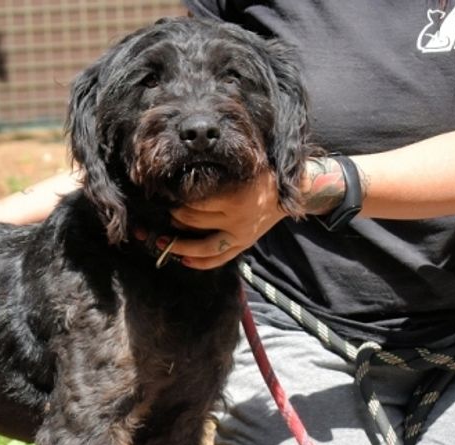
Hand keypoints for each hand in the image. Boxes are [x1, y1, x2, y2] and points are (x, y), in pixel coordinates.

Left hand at [166, 169, 286, 268]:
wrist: (291, 194)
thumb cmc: (262, 177)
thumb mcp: (242, 170)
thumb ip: (217, 177)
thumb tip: (183, 182)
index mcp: (235, 199)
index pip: (197, 204)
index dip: (179, 201)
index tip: (167, 196)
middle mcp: (237, 220)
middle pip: (196, 223)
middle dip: (175, 219)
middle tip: (164, 215)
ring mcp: (240, 236)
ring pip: (204, 246)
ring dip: (180, 246)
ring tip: (163, 241)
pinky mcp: (243, 245)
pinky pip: (218, 259)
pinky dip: (200, 262)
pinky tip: (184, 260)